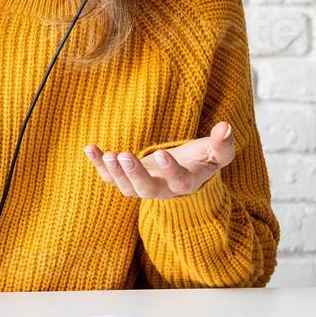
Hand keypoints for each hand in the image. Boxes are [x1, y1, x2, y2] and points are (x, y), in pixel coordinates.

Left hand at [83, 122, 235, 199]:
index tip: (161, 153)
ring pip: (126, 188)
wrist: (185, 171)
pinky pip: (110, 177)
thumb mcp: (217, 152)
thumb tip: (225, 126)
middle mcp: (163, 189)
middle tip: (124, 155)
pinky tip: (90, 149)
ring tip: (107, 154)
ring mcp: (143, 186)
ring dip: (114, 172)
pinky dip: (99, 164)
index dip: (171, 170)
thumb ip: (223, 144)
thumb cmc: (202, 159)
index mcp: (186, 183)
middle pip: (147, 190)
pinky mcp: (127, 180)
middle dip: (134, 174)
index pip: (179, 181)